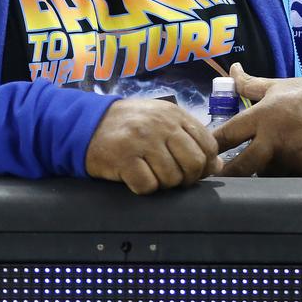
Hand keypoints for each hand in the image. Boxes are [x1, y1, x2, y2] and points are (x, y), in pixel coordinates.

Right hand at [86, 97, 221, 194]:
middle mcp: (159, 125)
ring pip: (172, 178)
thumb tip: (217, 166)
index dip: (204, 163)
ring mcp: (141, 141)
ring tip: (148, 173)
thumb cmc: (127, 125)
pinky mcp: (124, 159)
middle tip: (170, 176)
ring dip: (162, 183)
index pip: (208, 145)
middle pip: (194, 164)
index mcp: (173, 114)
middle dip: (186, 178)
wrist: (84, 124)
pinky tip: (133, 176)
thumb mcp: (159, 121)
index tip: (188, 167)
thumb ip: (188, 137)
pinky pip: (148, 186)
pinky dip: (142, 187)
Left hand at [215, 63, 301, 176]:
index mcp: (262, 117)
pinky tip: (285, 169)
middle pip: (243, 166)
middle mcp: (275, 140)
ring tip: (260, 167)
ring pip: (267, 176)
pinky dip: (284, 178)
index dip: (212, 146)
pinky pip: (290, 181)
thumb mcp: (277, 87)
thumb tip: (231, 69)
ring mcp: (294, 159)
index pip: (228, 135)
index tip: (202, 152)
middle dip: (229, 174)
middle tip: (219, 177)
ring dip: (261, 174)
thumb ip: (249, 84)